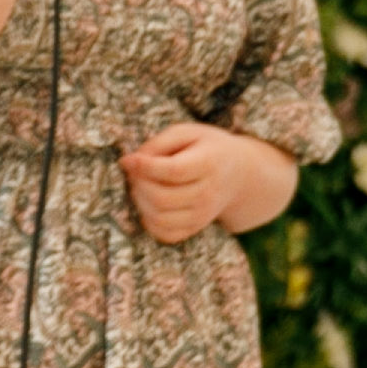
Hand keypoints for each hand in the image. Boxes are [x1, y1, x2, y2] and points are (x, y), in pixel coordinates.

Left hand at [122, 121, 259, 243]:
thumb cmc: (205, 148)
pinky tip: (149, 204)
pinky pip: (165, 234)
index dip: (144, 167)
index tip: (128, 160)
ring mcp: (203, 215)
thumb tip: (130, 162)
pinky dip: (149, 221)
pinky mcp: (195, 228)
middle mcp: (208, 193)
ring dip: (140, 202)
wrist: (238, 174)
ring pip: (160, 218)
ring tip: (141, 186)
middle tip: (135, 172)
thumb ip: (158, 143)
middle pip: (162, 198)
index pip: (173, 171)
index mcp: (209, 163)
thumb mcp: (187, 133)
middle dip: (138, 184)